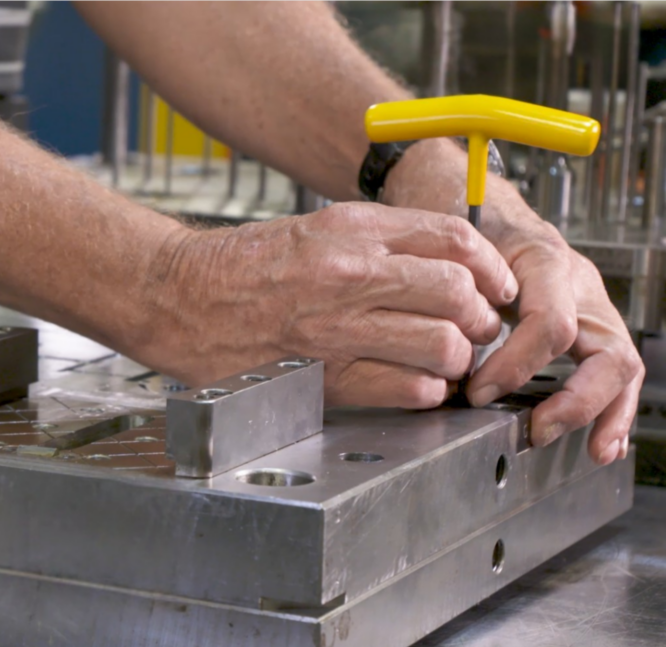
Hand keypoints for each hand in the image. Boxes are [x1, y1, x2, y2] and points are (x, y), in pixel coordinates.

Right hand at [144, 201, 517, 407]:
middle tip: (474, 328)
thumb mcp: (315, 228)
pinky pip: (406, 388)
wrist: (178, 295)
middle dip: (480, 317)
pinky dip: (424, 390)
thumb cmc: (240, 265)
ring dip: (455, 357)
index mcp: (352, 229)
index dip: (491, 268)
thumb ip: (379, 241)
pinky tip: (414, 383)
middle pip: (457, 291)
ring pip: (441, 343)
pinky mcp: (322, 374)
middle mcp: (349, 272)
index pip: (455, 240)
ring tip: (445, 360)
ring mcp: (336, 326)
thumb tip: (444, 262)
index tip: (497, 288)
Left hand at [467, 218, 643, 464]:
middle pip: (608, 349)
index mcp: (545, 261)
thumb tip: (446, 350)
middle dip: (578, 400)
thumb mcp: (455, 244)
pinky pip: (612, 367)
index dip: (515, 365)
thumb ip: (456, 290)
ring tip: (594, 451)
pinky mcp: (587, 323)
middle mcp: (578, 285)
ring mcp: (589, 305)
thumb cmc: (463, 219)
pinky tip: (602, 440)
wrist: (475, 199)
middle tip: (538, 429)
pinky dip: (610, 407)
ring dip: (607, 412)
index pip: (550, 324)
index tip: (477, 392)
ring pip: (620, 362)